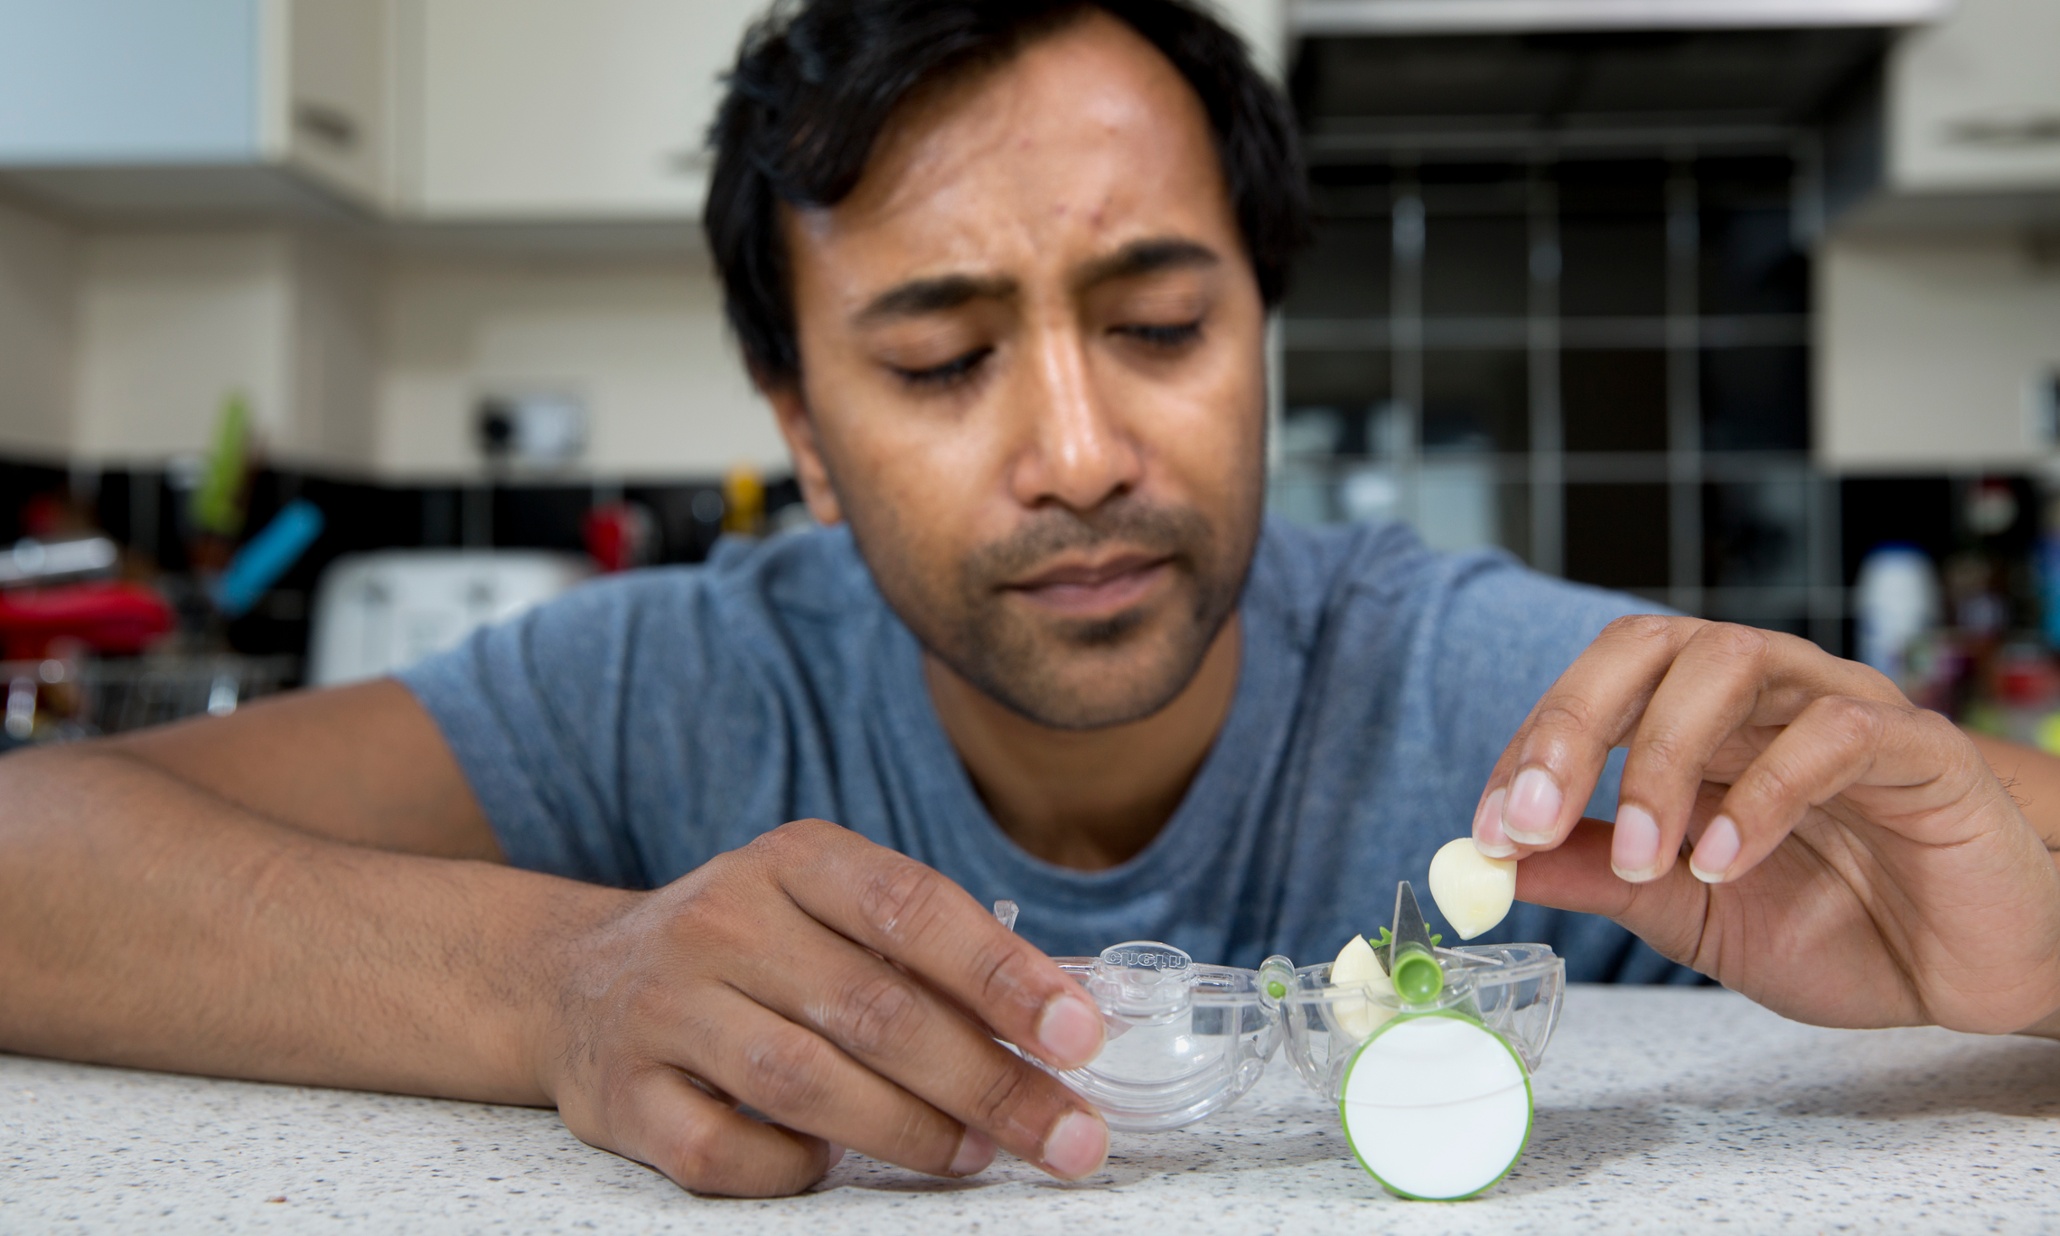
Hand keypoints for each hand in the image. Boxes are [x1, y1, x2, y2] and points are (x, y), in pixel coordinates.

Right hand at [534, 819, 1108, 1195]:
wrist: (575, 979)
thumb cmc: (749, 950)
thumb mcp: (828, 910)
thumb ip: (930, 954)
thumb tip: (1061, 1021)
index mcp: (793, 861)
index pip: (912, 908)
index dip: (1004, 974)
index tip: (1078, 1034)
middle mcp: (723, 921)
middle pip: (875, 1009)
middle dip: (988, 1082)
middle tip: (1067, 1133)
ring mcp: (665, 1008)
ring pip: (805, 1082)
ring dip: (911, 1130)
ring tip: (979, 1154)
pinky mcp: (623, 1095)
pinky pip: (724, 1151)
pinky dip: (794, 1167)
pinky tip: (835, 1165)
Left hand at [1470, 615, 2059, 1035]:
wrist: (1971, 973)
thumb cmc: (1842, 925)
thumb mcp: (1687, 912)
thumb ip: (1596, 875)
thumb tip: (1493, 859)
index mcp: (1702, 725)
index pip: (1597, 690)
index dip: (1530, 748)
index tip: (1486, 832)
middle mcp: (1764, 697)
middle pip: (1652, 643)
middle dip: (1571, 723)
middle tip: (1525, 817)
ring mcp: (1842, 710)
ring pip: (1733, 660)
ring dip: (1662, 758)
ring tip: (1641, 857)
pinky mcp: (1921, 751)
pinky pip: (1836, 734)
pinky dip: (1763, 794)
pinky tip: (1723, 864)